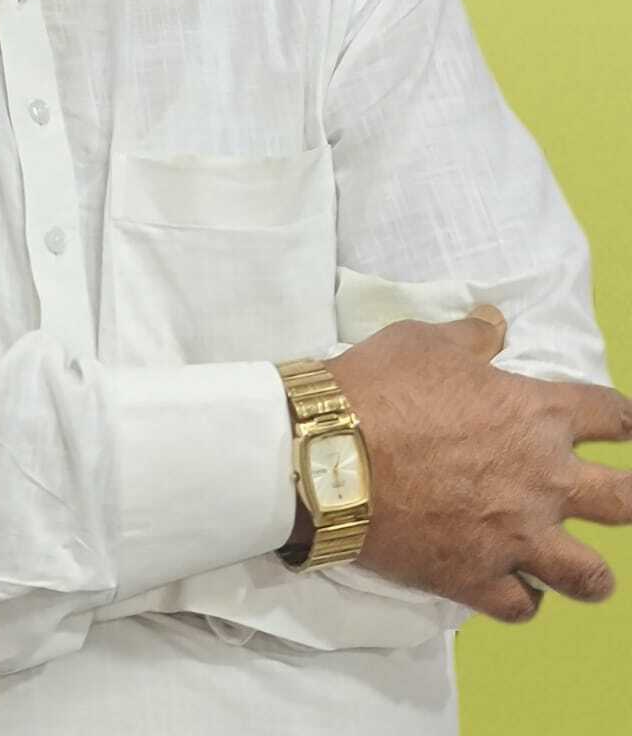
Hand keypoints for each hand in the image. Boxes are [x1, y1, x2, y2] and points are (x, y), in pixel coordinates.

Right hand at [323, 307, 631, 623]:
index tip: (622, 426)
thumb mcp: (424, 341)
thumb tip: (494, 322)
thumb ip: (471, 336)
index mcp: (536, 414)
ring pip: (589, 575)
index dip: (624, 420)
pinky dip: (520, 596)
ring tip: (576, 566)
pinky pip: (523, 606)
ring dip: (588, 570)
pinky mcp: (477, 579)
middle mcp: (542, 480)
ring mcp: (514, 536)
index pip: (613, 415)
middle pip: (626, 501)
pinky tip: (509, 583)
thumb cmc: (379, 386)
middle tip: (620, 496)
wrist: (327, 455)